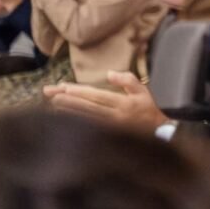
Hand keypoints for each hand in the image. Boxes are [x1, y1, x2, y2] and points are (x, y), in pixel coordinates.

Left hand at [43, 71, 169, 130]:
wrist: (160, 133)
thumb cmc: (150, 109)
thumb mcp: (144, 91)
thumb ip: (127, 80)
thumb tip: (109, 73)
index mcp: (123, 104)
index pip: (96, 96)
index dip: (78, 91)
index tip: (62, 87)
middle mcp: (114, 116)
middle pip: (86, 106)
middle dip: (67, 99)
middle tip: (49, 93)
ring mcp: (110, 127)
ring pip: (85, 117)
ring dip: (67, 110)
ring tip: (52, 103)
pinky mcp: (108, 135)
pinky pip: (89, 126)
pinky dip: (76, 121)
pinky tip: (65, 118)